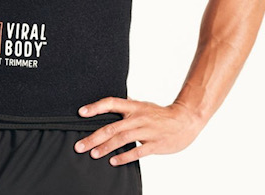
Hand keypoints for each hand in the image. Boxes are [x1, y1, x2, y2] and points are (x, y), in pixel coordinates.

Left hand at [74, 97, 202, 165]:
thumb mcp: (142, 106)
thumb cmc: (160, 114)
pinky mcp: (155, 144)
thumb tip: (109, 107)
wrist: (185, 120)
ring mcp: (146, 130)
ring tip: (93, 154)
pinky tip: (113, 162)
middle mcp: (138, 117)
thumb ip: (127, 108)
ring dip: (106, 147)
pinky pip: (137, 151)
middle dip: (94, 137)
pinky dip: (124, 156)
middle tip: (79, 146)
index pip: (111, 103)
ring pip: (122, 139)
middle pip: (112, 126)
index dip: (95, 107)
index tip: (81, 113)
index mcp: (133, 106)